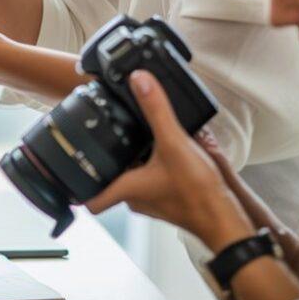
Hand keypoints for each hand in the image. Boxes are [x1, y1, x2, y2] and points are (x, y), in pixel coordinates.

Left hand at [85, 72, 253, 250]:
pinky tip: (163, 149)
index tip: (70, 169)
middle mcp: (137, 200)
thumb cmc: (198, 192)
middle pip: (112, 181)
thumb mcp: (173, 142)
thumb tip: (139, 80)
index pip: (92, 198)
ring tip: (132, 137)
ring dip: (132, 161)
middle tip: (103, 138)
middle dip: (108, 160)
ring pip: (133, 180)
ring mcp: (154, 202)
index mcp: (128, 189)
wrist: (227, 219)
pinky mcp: (171, 199)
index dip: (78, 186)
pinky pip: (153, 180)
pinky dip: (153, 165)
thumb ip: (156, 109)